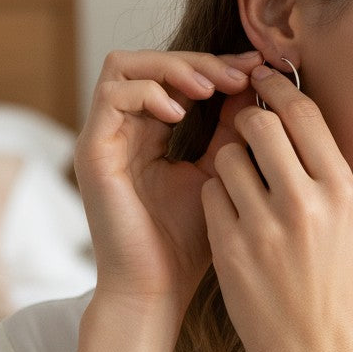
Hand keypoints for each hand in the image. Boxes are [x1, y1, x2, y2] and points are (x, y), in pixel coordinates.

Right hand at [75, 48, 262, 324]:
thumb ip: (231, 133)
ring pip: (125, 65)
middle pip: (152, 61)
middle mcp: (124, 131)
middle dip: (201, 61)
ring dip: (173, 67)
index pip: (178, 76)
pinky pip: (111, 96)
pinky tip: (180, 114)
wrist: (157, 291)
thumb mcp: (220, 175)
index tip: (260, 71)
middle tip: (242, 73)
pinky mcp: (92, 151)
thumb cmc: (188, 244)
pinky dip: (148, 93)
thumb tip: (256, 88)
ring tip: (212, 87)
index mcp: (152, 135)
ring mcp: (104, 138)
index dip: (218, 66)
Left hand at [201, 64, 352, 351]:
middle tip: (244, 132)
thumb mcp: (343, 218)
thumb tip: (289, 108)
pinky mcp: (231, 246)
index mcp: (342, 189)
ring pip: (228, 157)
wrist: (310, 346)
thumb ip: (319, 166)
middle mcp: (307, 201)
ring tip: (242, 188)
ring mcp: (266, 225)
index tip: (263, 84)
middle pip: (260, 124)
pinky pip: (210, 193)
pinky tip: (232, 220)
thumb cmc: (327, 277)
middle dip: (246, 121)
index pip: (304, 113)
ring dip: (228, 163)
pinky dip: (216, 198)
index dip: (278, 90)